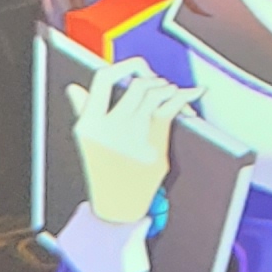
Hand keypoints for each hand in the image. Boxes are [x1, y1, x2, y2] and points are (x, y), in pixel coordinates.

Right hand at [69, 57, 200, 227]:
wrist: (120, 205)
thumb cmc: (104, 170)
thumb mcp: (87, 142)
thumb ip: (83, 112)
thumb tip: (74, 88)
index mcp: (89, 123)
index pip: (102, 80)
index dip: (123, 67)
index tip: (136, 66)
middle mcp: (110, 126)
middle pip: (137, 85)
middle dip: (152, 80)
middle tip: (158, 84)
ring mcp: (134, 132)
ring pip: (157, 92)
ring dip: (168, 88)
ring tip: (170, 92)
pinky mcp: (156, 141)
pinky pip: (175, 106)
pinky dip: (188, 95)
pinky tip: (197, 91)